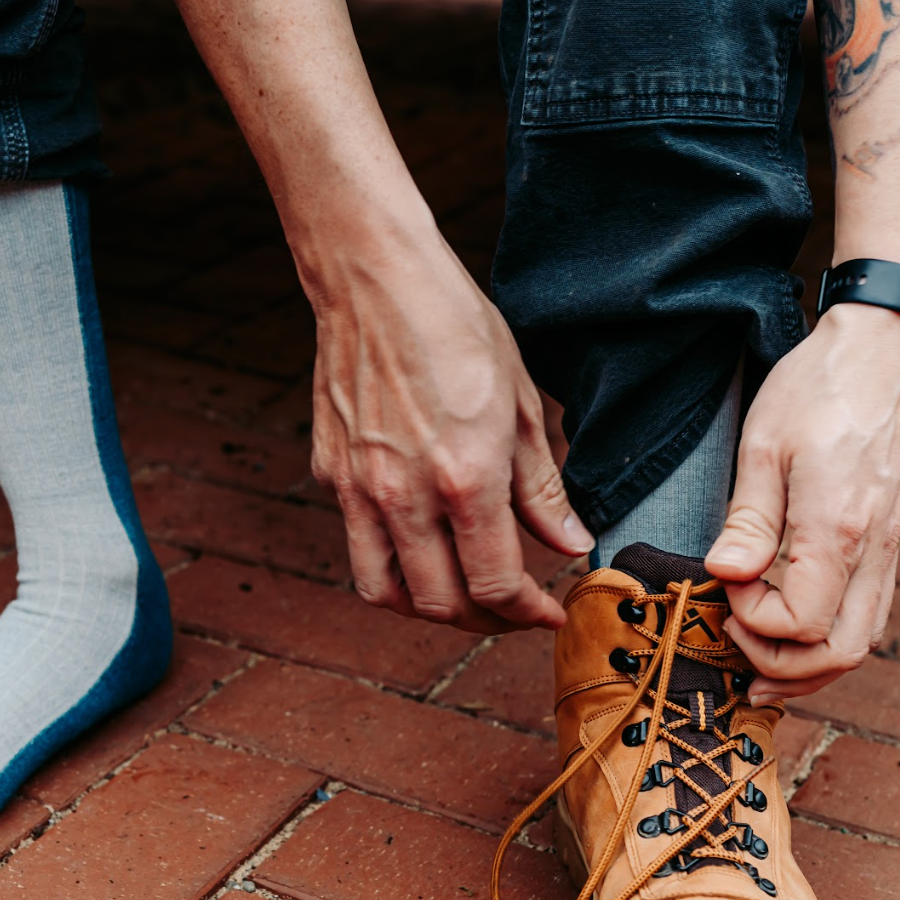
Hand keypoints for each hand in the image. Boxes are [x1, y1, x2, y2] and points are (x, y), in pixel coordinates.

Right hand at [309, 224, 593, 634]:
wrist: (374, 279)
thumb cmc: (454, 326)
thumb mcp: (521, 404)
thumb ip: (541, 487)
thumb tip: (569, 543)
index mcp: (465, 478)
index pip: (496, 585)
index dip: (528, 613)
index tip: (547, 612)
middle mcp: (405, 496)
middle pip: (440, 604)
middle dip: (484, 620)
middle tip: (511, 607)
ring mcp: (359, 489)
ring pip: (385, 593)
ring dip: (426, 608)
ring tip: (458, 593)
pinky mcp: (330, 474)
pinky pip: (358, 543)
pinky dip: (391, 560)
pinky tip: (420, 535)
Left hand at [705, 304, 899, 701]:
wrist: (885, 350)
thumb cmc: (819, 388)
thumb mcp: (763, 446)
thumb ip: (747, 521)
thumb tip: (724, 575)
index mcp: (837, 528)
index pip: (801, 622)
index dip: (754, 621)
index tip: (727, 586)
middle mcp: (872, 548)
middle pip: (842, 652)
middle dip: (784, 666)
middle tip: (737, 647)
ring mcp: (887, 546)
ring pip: (861, 640)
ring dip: (809, 661)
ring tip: (759, 654)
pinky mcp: (887, 539)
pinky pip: (867, 611)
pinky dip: (830, 634)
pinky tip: (793, 624)